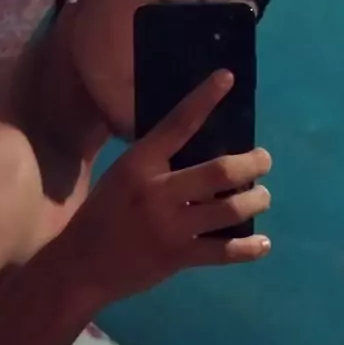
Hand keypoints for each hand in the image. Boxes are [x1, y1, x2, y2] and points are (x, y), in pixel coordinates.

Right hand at [68, 71, 271, 301]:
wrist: (80, 266)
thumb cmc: (103, 216)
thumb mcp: (121, 177)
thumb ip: (155, 163)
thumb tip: (200, 147)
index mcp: (139, 164)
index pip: (177, 124)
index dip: (204, 99)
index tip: (227, 78)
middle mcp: (157, 191)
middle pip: (219, 172)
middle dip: (251, 164)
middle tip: (263, 160)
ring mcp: (170, 226)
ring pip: (229, 209)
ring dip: (255, 201)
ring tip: (262, 197)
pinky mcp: (178, 257)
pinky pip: (224, 252)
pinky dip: (249, 248)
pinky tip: (262, 244)